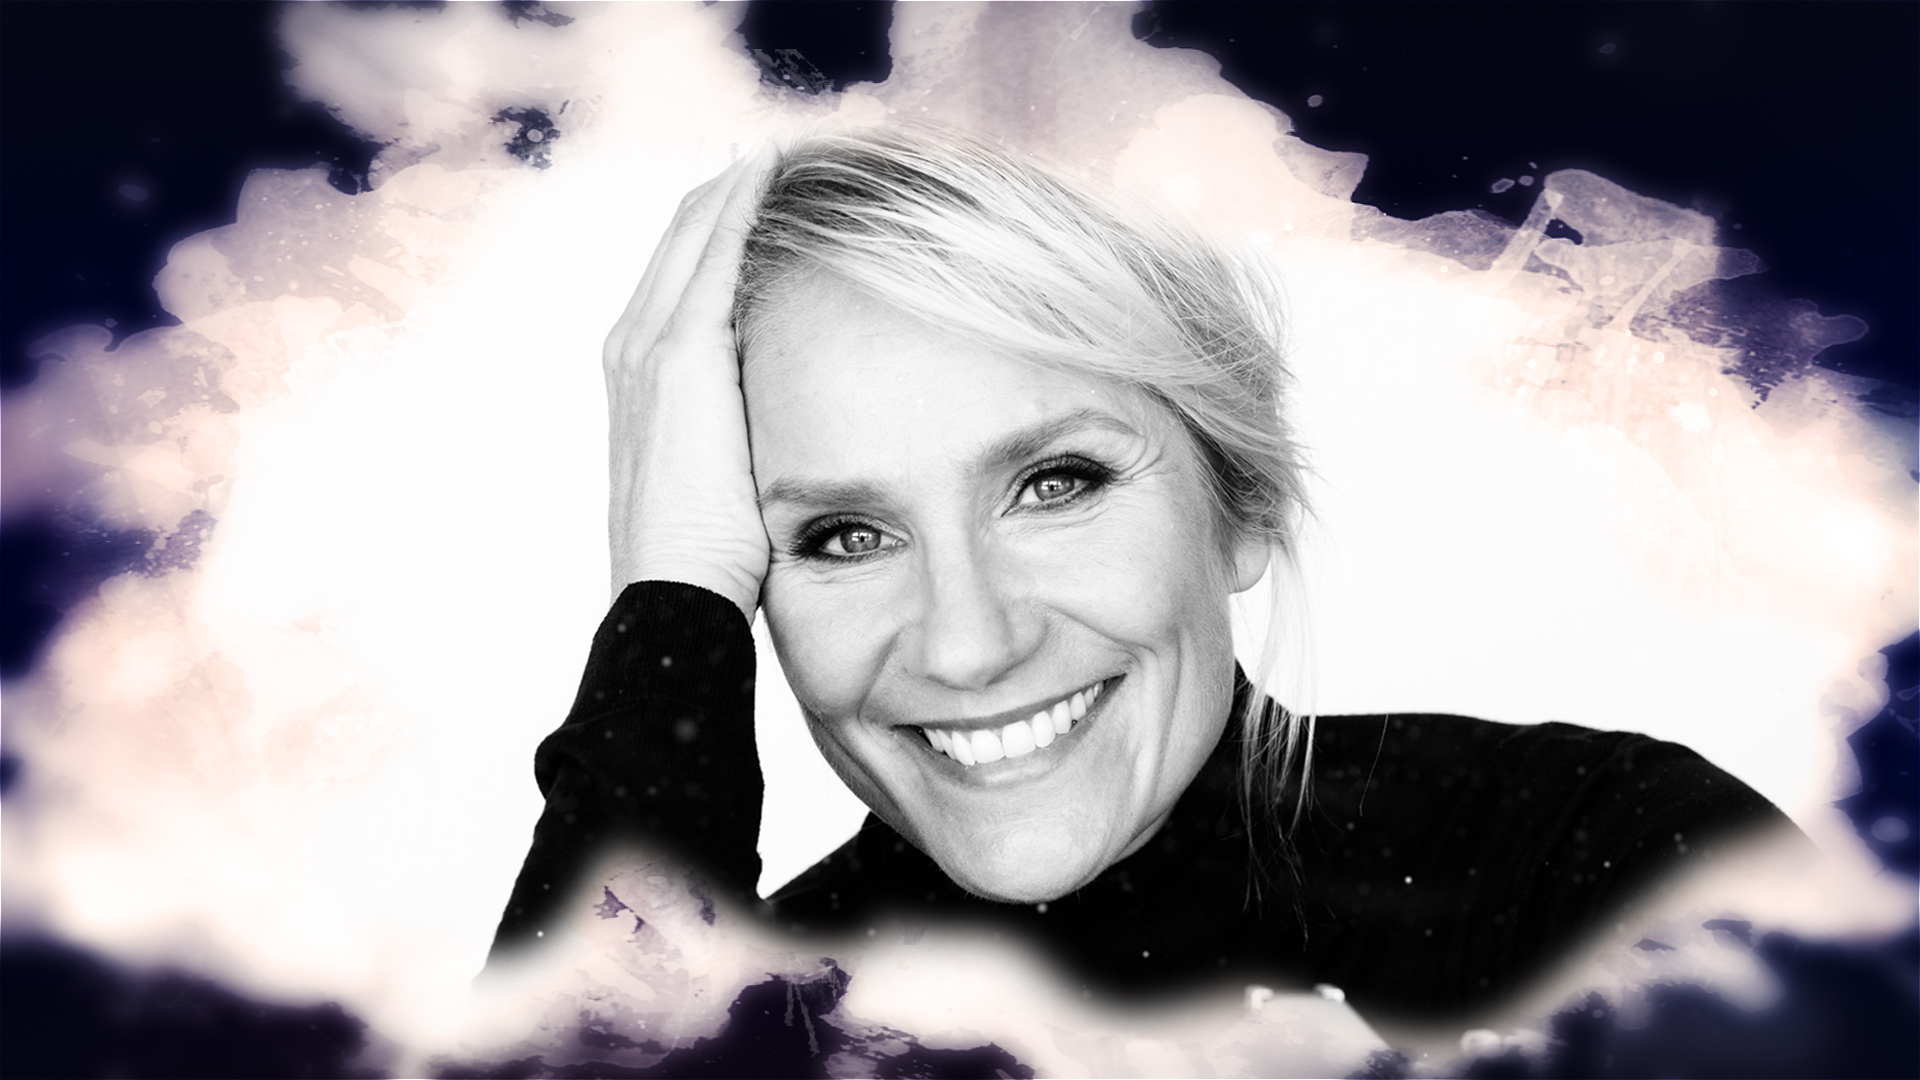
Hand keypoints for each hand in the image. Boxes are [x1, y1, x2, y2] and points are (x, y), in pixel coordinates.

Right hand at [603, 155, 772, 622]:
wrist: (673, 594)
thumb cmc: (705, 561)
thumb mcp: (718, 481)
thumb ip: (737, 436)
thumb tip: (785, 432)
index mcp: (637, 378)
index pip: (676, 278)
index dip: (716, 231)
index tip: (764, 196)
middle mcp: (631, 350)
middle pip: (677, 241)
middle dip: (726, 195)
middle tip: (779, 154)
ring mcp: (649, 348)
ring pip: (691, 235)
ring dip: (734, 187)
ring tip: (779, 149)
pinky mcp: (681, 354)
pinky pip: (713, 256)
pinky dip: (739, 205)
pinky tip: (769, 169)